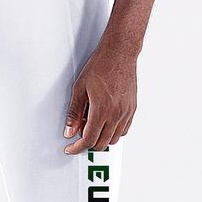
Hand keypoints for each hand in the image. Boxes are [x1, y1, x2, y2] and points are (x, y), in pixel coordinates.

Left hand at [64, 35, 137, 153]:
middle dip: (88, 144)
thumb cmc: (100, 66)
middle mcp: (116, 114)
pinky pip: (123, 130)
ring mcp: (126, 112)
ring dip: (101, 139)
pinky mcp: (132, 109)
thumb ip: (74, 113)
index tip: (71, 148)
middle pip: (101, 143)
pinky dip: (113, 133)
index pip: (89, 140)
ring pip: (113, 139)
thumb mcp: (79, 89)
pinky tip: (105, 124)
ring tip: (92, 127)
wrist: (120, 52)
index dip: (77, 148)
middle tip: (78, 137)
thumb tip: (69, 132)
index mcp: (102, 110)